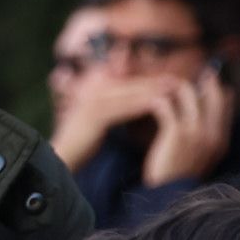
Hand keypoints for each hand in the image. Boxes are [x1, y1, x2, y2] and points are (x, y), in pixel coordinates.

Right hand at [51, 73, 181, 170]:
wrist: (62, 159)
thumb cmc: (81, 145)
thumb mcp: (97, 124)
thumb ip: (112, 111)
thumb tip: (133, 107)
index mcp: (93, 91)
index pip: (126, 83)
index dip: (147, 81)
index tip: (169, 80)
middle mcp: (92, 91)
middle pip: (129, 85)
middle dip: (153, 82)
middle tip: (177, 81)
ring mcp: (93, 102)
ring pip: (129, 94)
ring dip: (152, 91)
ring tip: (173, 89)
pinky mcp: (95, 115)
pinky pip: (124, 108)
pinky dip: (141, 105)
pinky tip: (158, 105)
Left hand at [142, 69, 231, 186]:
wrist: (168, 199)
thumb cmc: (178, 178)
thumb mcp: (199, 158)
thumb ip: (203, 138)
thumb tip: (200, 115)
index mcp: (221, 141)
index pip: (226, 104)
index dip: (216, 89)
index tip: (206, 79)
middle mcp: (213, 134)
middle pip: (213, 94)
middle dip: (203, 80)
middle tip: (189, 73)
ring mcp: (197, 132)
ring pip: (189, 93)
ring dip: (174, 86)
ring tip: (163, 86)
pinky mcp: (177, 132)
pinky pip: (167, 104)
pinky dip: (157, 100)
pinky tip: (148, 101)